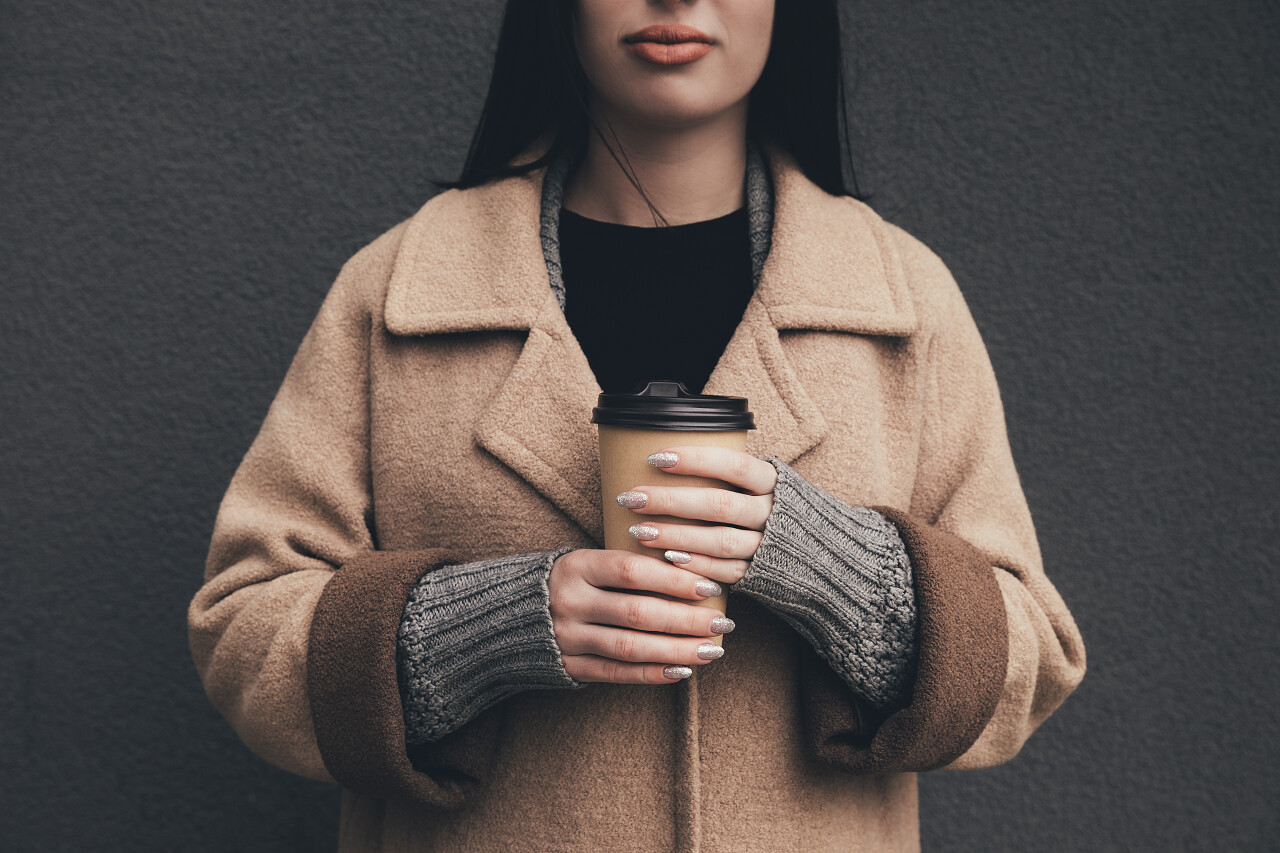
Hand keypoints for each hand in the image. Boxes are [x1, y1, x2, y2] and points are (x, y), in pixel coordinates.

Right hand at [547, 548, 734, 683]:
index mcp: (576, 566)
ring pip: (630, 647)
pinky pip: (615, 672)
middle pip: (637, 612)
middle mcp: (569, 601)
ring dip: (676, 650)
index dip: (673, 579)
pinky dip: (651, 673)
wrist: (510, 616)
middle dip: (686, 620)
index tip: (709, 587)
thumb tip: (692, 572)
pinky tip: (681, 670)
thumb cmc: (569, 582)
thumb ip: (627, 566)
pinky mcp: (569, 666)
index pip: (632, 571)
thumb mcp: (587, 562)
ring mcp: (566, 637)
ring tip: (711, 650)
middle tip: (722, 623)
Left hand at [616, 446, 778, 582]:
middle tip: (632, 498)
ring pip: (720, 541)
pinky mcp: (760, 573)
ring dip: (677, 536)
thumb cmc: (771, 506)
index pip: (734, 465)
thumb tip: (667, 456)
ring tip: (640, 531)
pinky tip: (669, 558)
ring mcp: (767, 544)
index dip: (696, 461)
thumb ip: (729, 474)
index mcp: (772, 481)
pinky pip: (728, 571)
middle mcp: (772, 512)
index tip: (656, 458)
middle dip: (672, 501)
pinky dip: (698, 565)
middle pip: (719, 505)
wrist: (819, 550)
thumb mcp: (760, 482)